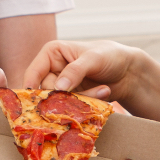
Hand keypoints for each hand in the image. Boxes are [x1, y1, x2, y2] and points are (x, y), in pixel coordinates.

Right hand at [21, 39, 150, 99]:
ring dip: (80, 100)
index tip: (35, 102)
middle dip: (65, 96)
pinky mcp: (73, 97)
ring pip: (60, 101)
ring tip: (102, 90)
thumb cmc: (110, 55)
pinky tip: (103, 92)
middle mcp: (53, 69)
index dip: (31, 88)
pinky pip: (72, 107)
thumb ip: (75, 71)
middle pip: (47, 91)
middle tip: (83, 95)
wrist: (128, 70)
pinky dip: (87, 103)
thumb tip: (57, 87)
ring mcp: (63, 85)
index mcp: (52, 53)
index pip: (34, 72)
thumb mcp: (93, 59)